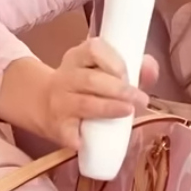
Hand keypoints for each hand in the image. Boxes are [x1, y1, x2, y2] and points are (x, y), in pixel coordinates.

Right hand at [43, 38, 159, 148]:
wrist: (40, 103)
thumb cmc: (83, 85)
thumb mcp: (100, 69)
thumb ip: (132, 68)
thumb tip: (150, 68)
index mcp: (78, 57)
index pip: (93, 49)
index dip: (113, 61)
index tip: (127, 73)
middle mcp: (66, 77)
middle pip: (91, 80)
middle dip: (119, 89)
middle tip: (140, 98)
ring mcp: (59, 103)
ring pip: (84, 104)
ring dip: (109, 108)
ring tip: (129, 111)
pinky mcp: (57, 128)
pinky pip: (69, 133)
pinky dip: (79, 138)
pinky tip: (88, 141)